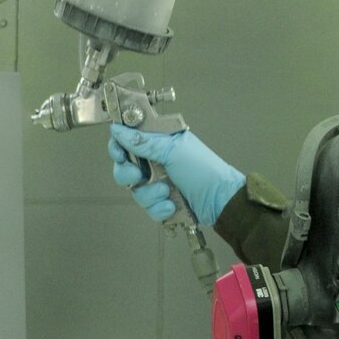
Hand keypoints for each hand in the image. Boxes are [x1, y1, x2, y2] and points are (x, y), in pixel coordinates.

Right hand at [109, 124, 244, 228]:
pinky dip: (159, 208)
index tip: (119, 154)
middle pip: (125, 168)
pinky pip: (149, 208)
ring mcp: (159, 183)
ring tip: (167, 192)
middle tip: (139, 176)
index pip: (128, 141)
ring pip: (136, 191)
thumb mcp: (173, 150)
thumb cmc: (203, 169)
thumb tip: (118, 130)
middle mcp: (156, 162)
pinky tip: (172, 205)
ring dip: (150, 194)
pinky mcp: (163, 202)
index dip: (118, 147)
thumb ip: (144, 142)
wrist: (220, 200)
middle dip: (128, 174)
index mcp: (159, 143)